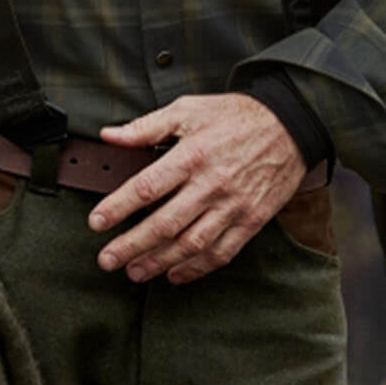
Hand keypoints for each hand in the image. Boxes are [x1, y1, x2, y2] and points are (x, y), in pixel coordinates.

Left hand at [88, 93, 304, 284]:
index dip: (118, 207)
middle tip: (106, 260)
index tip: (95, 223)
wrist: (290, 126)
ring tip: (133, 272)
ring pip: (191, 244)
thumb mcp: (187, 109)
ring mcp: (233, 207)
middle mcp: (211, 185)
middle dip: (131, 245)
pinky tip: (175, 275)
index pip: (147, 188)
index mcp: (192, 155)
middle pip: (165, 224)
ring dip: (159, 262)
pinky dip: (196, 268)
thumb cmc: (234, 116)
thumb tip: (109, 135)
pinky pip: (222, 252)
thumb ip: (146, 126)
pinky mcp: (251, 221)